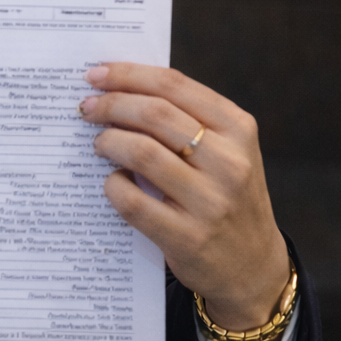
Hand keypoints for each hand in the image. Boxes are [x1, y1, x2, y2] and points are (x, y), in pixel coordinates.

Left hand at [80, 63, 290, 340]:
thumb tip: (117, 88)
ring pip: (141, 152)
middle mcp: (230, 162)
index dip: (128, 74)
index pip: (174, 86)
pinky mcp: (188, 238)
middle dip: (110, 104)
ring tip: (99, 144)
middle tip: (87, 108)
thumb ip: (184, 119)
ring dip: (108, 141)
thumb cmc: (226, 196)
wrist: (253, 267)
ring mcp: (211, 202)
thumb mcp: (226, 151)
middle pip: (154, 113)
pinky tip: (113, 182)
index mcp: (238, 129)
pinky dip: (113, 185)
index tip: (96, 73)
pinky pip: (132, 200)